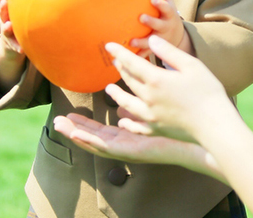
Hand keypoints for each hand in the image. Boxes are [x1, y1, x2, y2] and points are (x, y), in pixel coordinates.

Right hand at [0, 0, 22, 55]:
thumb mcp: (22, 8)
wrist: (13, 45)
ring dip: (7, 27)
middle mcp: (6, 19)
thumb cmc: (22, 20)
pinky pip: (16, 47)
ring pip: (6, 29)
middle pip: (2, 12)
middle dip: (3, 8)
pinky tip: (22, 49)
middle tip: (4, 3)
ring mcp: (8, 33)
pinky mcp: (14, 46)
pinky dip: (18, 48)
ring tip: (9, 26)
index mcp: (9, 8)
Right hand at [53, 113, 204, 166]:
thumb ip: (136, 107)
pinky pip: (108, 147)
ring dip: (77, 135)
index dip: (85, 123)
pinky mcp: (131, 151)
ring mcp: (127, 149)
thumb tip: (121, 101)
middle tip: (57, 122)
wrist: (195, 140)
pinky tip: (78, 134)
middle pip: (96, 137)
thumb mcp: (152, 113)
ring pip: (97, 143)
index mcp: (130, 135)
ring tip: (60, 127)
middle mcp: (126, 144)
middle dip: (76, 129)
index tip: (70, 114)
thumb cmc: (179, 125)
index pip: (102, 130)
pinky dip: (91, 141)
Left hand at [104, 37, 233, 141]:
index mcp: (156, 79)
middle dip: (121, 69)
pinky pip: (135, 126)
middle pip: (129, 80)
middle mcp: (148, 98)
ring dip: (117, 94)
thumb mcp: (191, 65)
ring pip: (127, 103)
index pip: (132, 62)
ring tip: (110, 89)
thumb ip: (169, 52)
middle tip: (116, 61)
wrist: (215, 125)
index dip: (119, 52)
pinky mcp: (156, 129)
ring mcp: (150, 116)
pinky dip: (127, 122)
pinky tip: (122, 121)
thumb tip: (152, 40)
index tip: (109, 45)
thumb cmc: (207, 92)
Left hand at [133, 0, 192, 55]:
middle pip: (159, 26)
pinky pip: (145, 55)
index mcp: (169, 16)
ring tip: (131, 41)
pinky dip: (137, 57)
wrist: (177, 37)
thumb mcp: (170, 3)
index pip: (167, 9)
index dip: (161, 4)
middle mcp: (166, 29)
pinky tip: (127, 60)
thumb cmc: (168, 16)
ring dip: (142, 42)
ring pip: (152, 43)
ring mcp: (161, 41)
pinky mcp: (154, 50)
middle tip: (141, 17)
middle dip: (151, 22)